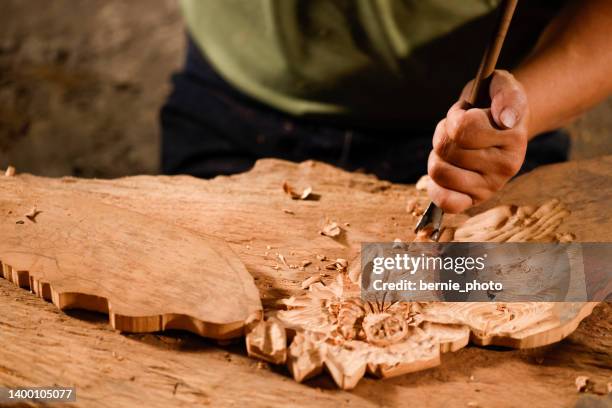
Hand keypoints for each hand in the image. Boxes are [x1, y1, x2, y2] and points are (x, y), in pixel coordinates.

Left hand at [427, 70, 528, 212]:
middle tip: (459, 132)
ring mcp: (491, 186)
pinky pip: (447, 202)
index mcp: (514, 138)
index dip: (456, 117)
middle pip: (446, 149)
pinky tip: (445, 174)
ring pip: (439, 171)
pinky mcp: (475, 200)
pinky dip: (437, 189)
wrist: (501, 124)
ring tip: (453, 148)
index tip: (468, 113)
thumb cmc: (494, 103)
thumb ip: (506, 95)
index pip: (463, 128)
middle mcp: (506, 166)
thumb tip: (505, 118)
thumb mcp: (502, 86)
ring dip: (437, 156)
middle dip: (445, 135)